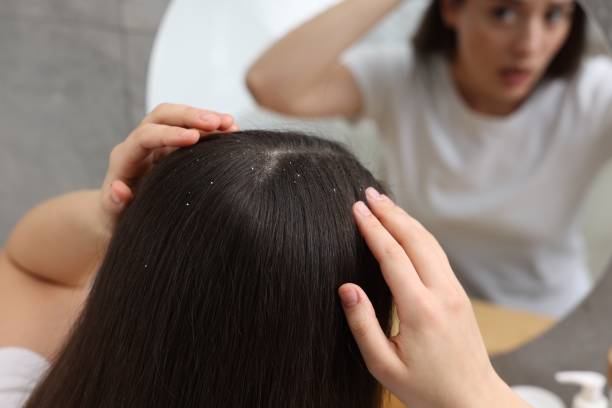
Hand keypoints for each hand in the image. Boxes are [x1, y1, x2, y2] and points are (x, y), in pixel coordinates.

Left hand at [99, 103, 237, 231]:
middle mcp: (140, 144)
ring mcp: (158, 143)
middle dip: (190, 116)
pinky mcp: (173, 147)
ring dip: (204, 117)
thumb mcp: (112, 216)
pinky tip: (229, 131)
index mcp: (125, 158)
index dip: (170, 134)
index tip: (194, 137)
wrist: (120, 216)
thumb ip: (113, 204)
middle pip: (163, 116)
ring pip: (179, 118)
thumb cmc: (116, 219)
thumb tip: (119, 190)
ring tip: (230, 124)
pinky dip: (210, 128)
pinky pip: (191, 129)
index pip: (146, 136)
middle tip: (217, 122)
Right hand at [338, 188, 519, 407]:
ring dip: (406, 219)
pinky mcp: (458, 294)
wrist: (472, 400)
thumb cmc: (426, 389)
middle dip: (390, 213)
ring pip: (429, 243)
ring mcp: (454, 291)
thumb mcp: (384, 366)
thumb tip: (347, 289)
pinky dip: (419, 234)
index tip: (356, 210)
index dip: (372, 229)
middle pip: (414, 239)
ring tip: (384, 203)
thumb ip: (362, 326)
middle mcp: (441, 293)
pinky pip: (437, 254)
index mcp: (420, 310)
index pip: (392, 256)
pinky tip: (407, 228)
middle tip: (368, 194)